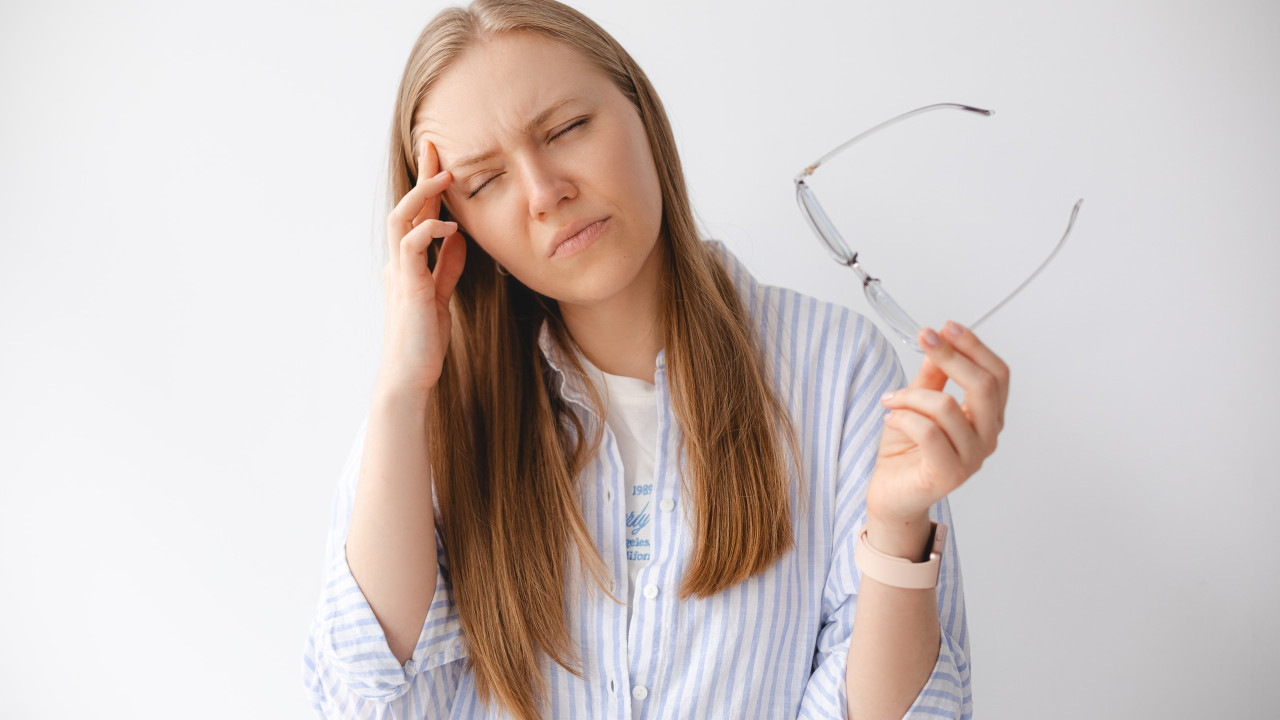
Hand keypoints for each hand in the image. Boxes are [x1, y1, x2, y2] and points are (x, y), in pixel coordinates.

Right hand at [377, 139, 467, 398]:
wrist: (410, 375)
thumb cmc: (424, 339)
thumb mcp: (441, 295)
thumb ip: (447, 266)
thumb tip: (458, 237)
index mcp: (406, 263)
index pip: (416, 214)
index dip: (427, 186)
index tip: (440, 159)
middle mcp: (398, 262)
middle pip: (405, 206)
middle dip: (420, 175)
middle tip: (434, 146)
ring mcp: (400, 273)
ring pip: (402, 220)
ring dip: (422, 195)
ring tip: (444, 176)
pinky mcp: (409, 287)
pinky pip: (412, 247)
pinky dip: (429, 231)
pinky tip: (449, 227)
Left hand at [866, 321, 1009, 527]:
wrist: (891, 493)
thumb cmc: (907, 450)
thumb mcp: (918, 403)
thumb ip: (932, 376)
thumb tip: (938, 341)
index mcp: (987, 417)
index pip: (997, 374)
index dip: (973, 346)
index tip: (945, 327)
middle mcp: (987, 437)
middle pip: (984, 385)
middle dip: (952, 356)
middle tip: (925, 338)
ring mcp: (972, 458)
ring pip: (947, 406)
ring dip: (911, 395)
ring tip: (891, 400)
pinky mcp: (949, 474)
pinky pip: (928, 431)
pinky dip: (903, 417)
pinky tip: (890, 418)